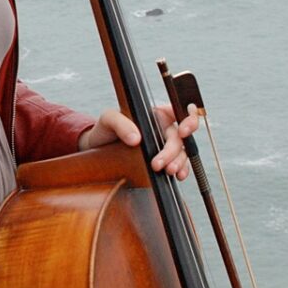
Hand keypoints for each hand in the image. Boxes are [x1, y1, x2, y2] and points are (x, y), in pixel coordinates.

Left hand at [78, 104, 198, 180]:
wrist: (99, 150)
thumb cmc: (106, 129)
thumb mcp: (108, 120)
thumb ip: (121, 124)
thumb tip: (136, 139)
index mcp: (157, 114)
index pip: (179, 111)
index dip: (188, 119)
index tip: (182, 131)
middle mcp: (164, 128)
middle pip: (180, 138)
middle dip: (172, 151)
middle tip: (157, 164)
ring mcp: (165, 145)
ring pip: (182, 152)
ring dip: (178, 163)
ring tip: (167, 171)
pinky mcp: (163, 160)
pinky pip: (179, 165)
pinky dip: (182, 170)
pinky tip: (177, 176)